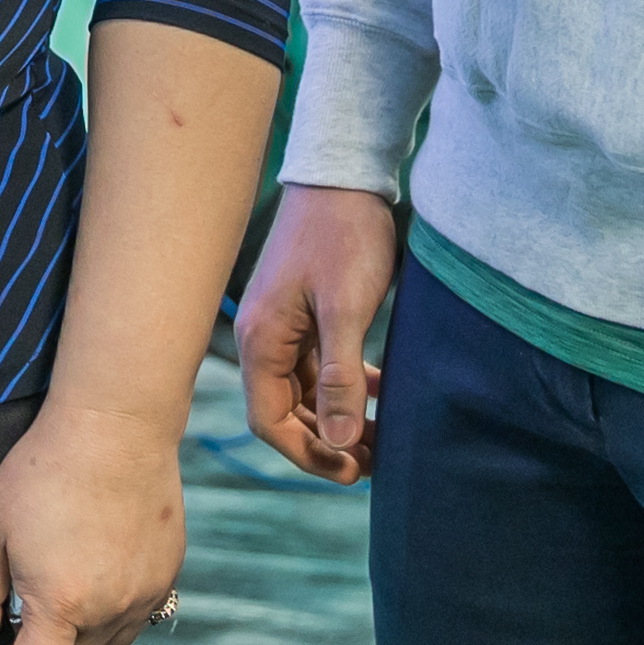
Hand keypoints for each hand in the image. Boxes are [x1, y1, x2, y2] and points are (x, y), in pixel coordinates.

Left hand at [0, 397, 183, 644]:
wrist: (116, 424)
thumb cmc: (44, 470)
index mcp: (62, 603)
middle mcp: (111, 609)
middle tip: (9, 612)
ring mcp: (146, 595)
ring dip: (70, 638)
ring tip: (50, 587)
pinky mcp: (167, 576)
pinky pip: (132, 619)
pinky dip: (104, 614)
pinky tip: (87, 569)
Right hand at [234, 185, 399, 482]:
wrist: (347, 175)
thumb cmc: (344, 236)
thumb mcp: (346, 310)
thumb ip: (341, 378)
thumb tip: (339, 441)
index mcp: (263, 341)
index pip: (270, 421)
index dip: (309, 453)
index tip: (352, 470)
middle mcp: (266, 337)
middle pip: (286, 411)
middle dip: (326, 441)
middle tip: (373, 461)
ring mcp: (286, 325)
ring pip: (307, 390)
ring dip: (339, 416)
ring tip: (380, 435)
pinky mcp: (307, 312)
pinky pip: (321, 365)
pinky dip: (347, 384)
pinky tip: (381, 392)